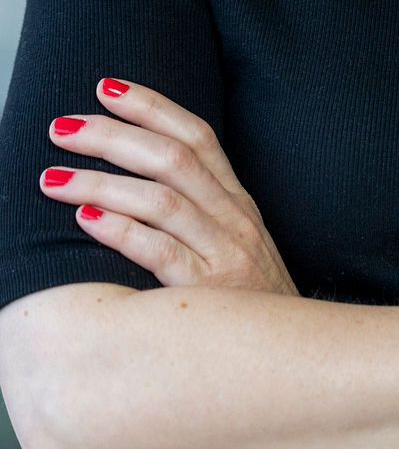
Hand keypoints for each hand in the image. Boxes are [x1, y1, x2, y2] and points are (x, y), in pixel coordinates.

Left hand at [40, 78, 299, 296]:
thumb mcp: (236, 245)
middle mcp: (233, 218)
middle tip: (62, 126)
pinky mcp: (210, 295)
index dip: (151, 106)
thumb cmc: (252, 305)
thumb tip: (138, 179)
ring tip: (53, 178)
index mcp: (237, 200)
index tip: (106, 87)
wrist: (295, 361)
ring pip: (160, 199)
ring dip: (101, 181)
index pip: (196, 134)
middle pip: (172, 157)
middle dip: (112, 135)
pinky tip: (86, 220)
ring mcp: (224, 253)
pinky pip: (160, 252)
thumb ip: (199, 211)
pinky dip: (121, 230)